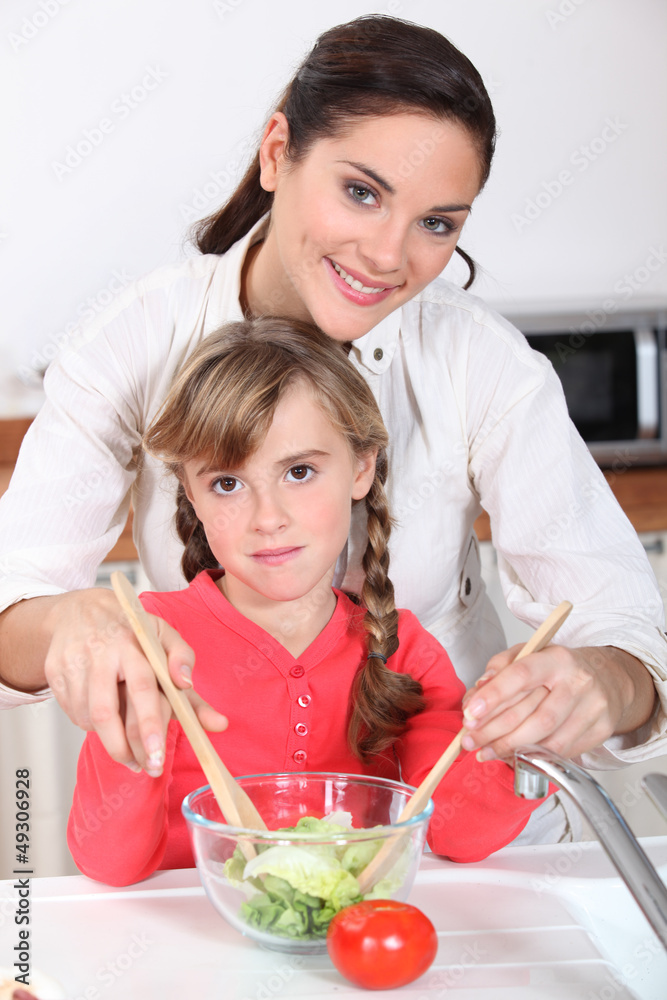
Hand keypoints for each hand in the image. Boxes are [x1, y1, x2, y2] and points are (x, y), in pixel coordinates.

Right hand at [40, 588, 226, 772]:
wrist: (81, 609)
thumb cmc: (130, 629)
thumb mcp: (164, 638)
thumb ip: (190, 678)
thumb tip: (216, 721)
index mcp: (133, 643)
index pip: (142, 688)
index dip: (149, 725)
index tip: (157, 755)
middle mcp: (100, 653)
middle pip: (107, 712)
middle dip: (126, 749)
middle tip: (147, 768)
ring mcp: (73, 664)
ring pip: (90, 719)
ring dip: (111, 740)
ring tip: (129, 745)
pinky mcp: (54, 674)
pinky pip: (74, 714)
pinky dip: (92, 725)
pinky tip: (105, 718)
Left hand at [460, 643, 656, 760]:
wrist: (608, 678)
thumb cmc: (559, 668)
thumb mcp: (529, 654)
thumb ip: (500, 667)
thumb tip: (478, 691)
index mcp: (556, 658)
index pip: (521, 676)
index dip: (493, 696)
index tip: (470, 713)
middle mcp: (578, 682)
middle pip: (533, 715)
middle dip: (495, 732)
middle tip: (469, 741)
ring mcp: (593, 708)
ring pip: (547, 739)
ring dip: (511, 750)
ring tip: (487, 751)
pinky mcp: (600, 730)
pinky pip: (562, 751)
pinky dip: (534, 756)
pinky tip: (515, 754)